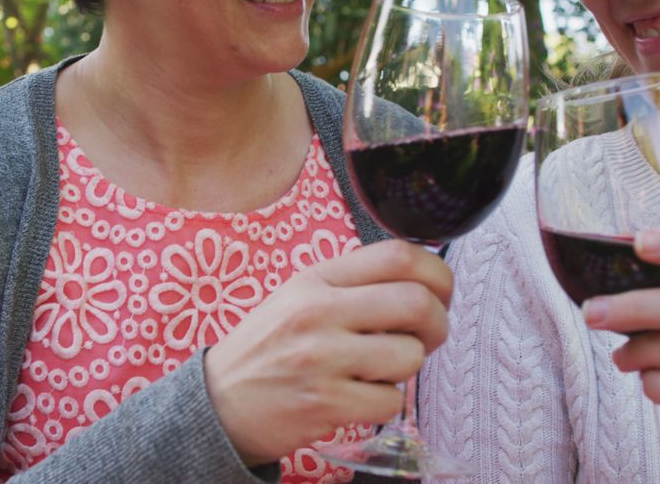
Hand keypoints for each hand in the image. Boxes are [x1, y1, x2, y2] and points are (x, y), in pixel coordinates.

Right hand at [204, 239, 451, 465]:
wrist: (219, 403)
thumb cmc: (268, 348)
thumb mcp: (298, 297)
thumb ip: (352, 284)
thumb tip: (423, 284)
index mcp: (315, 279)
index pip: (397, 255)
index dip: (436, 272)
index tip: (440, 292)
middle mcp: (318, 312)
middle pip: (417, 302)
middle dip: (438, 323)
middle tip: (427, 336)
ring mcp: (321, 359)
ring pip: (410, 356)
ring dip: (407, 367)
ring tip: (379, 369)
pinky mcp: (326, 404)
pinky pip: (391, 401)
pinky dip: (385, 403)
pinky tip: (358, 397)